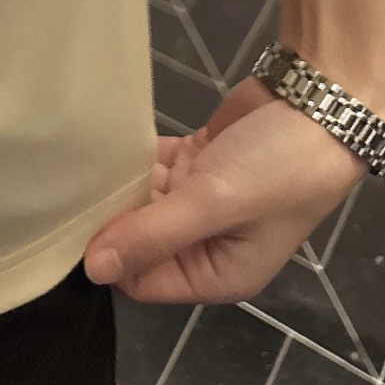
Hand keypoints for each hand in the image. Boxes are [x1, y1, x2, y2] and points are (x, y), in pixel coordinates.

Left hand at [82, 77, 369, 303]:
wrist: (320, 105)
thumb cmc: (276, 168)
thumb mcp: (214, 204)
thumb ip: (153, 235)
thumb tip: (93, 271)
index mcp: (216, 274)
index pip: (142, 280)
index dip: (109, 256)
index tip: (70, 221)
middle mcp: (206, 243)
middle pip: (139, 238)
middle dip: (109, 215)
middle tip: (64, 185)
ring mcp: (202, 199)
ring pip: (143, 198)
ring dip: (119, 181)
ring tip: (72, 159)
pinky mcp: (199, 160)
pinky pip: (155, 164)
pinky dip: (134, 155)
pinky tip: (101, 139)